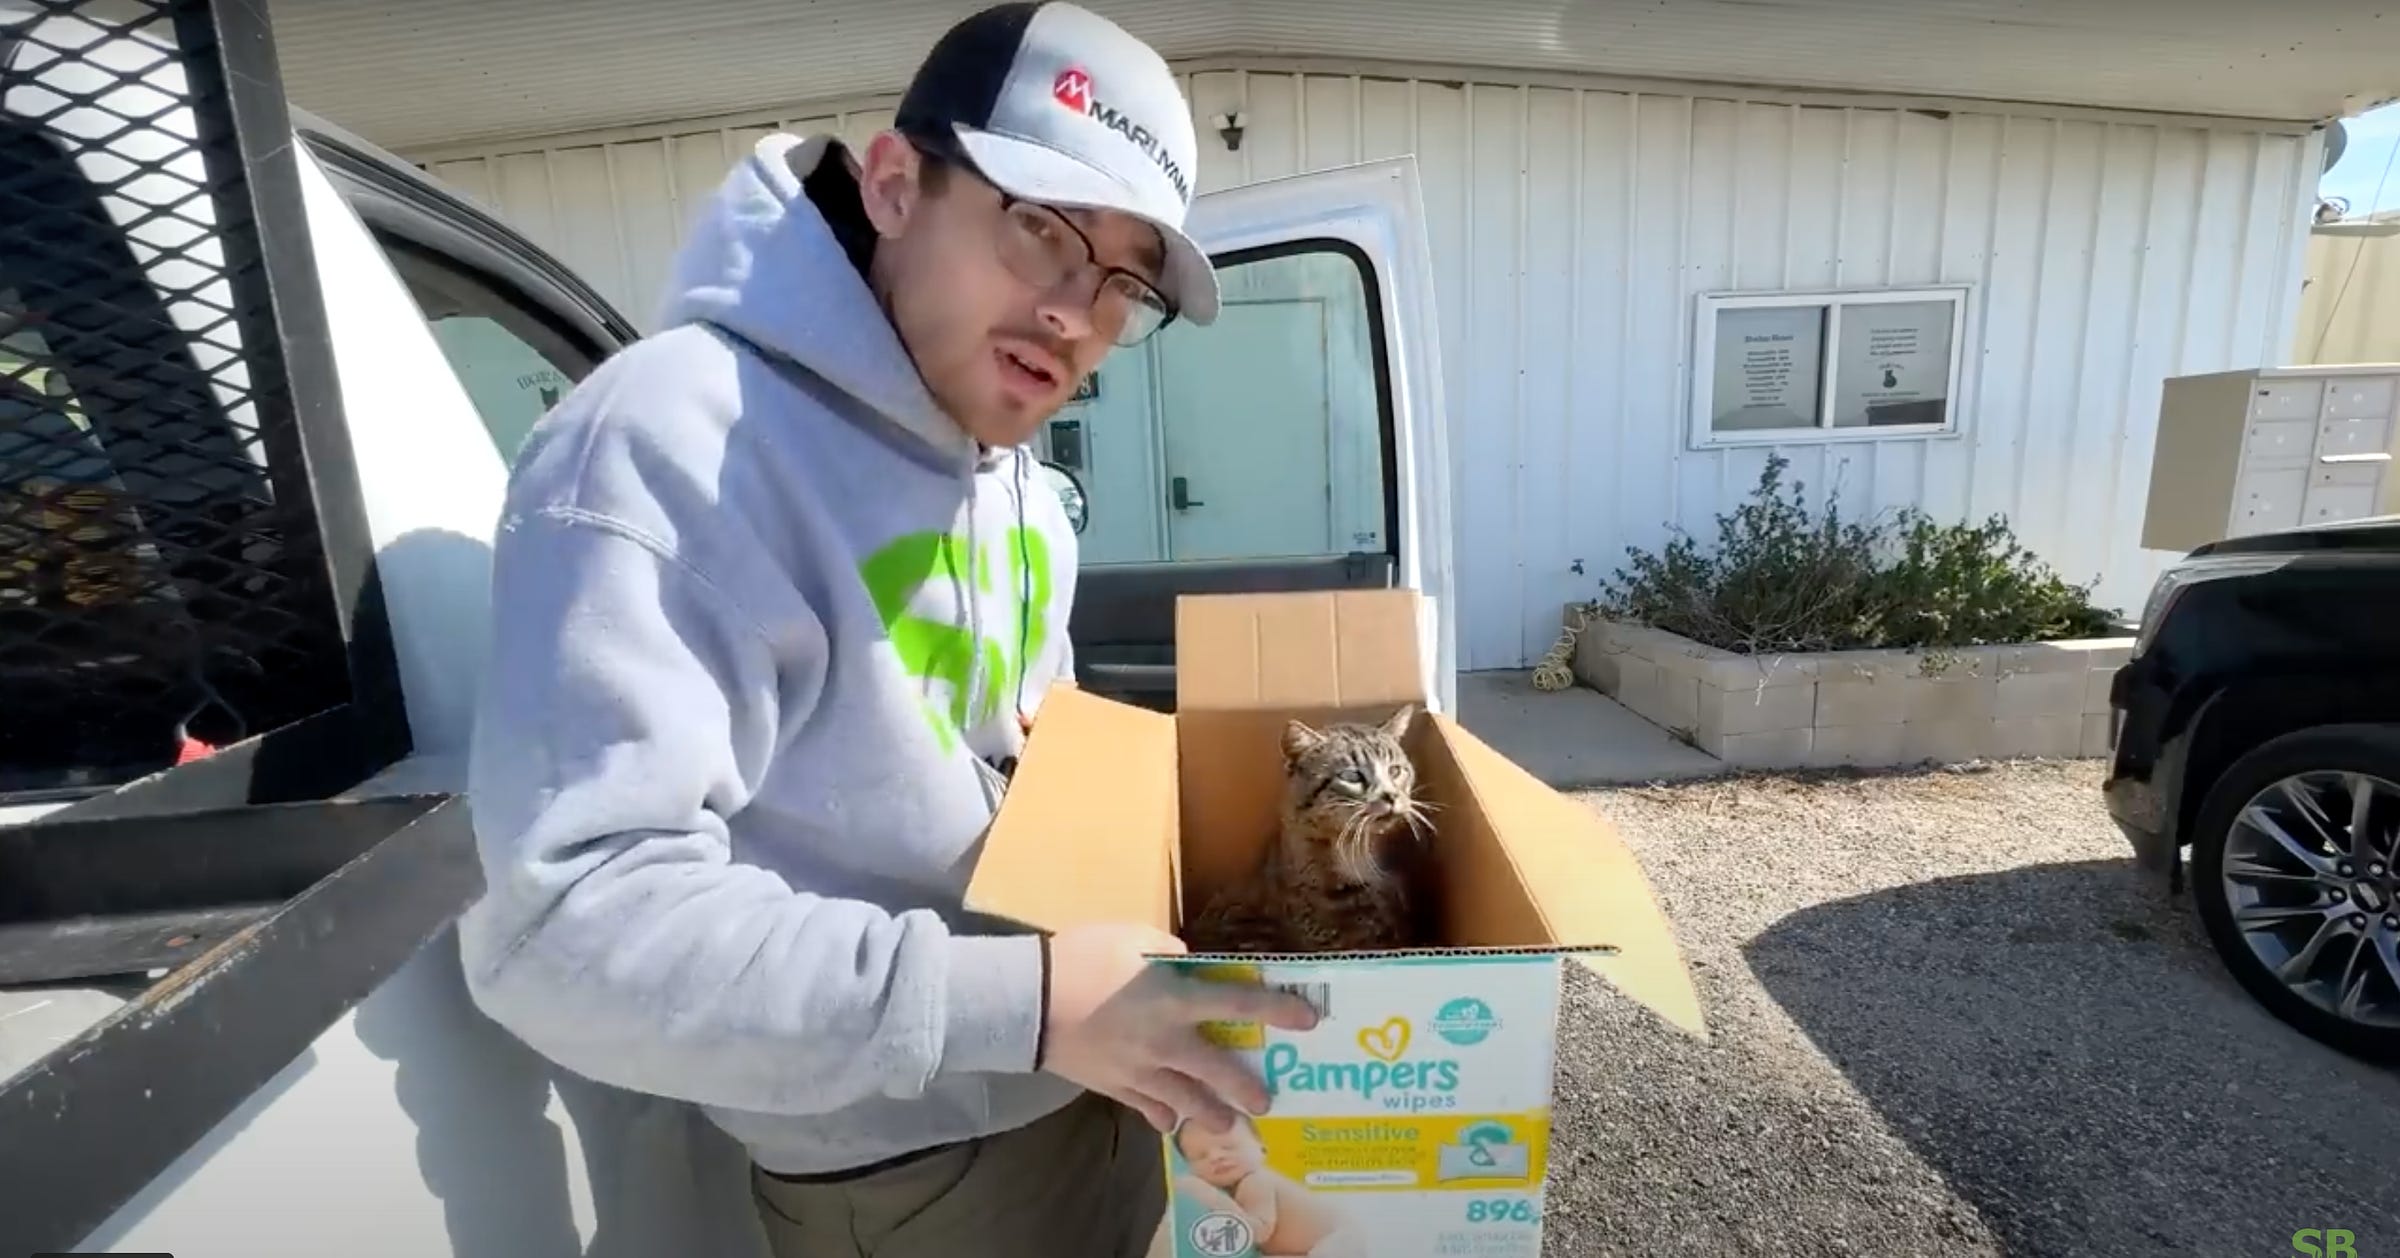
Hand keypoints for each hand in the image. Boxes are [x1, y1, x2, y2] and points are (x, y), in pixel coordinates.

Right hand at [1038, 923, 1318, 1133]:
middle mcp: (1165, 1042)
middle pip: (1217, 1071)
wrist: (1028, 1004)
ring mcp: (1139, 1070)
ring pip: (1185, 1101)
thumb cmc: (1081, 960)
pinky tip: (1168, 1122)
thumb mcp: (1130, 937)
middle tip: (1267, 1101)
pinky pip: (1145, 1106)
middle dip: (1246, 1088)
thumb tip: (1185, 964)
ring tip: (1229, 1126)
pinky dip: (1160, 1115)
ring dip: (1210, 1116)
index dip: (1275, 1009)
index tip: (1308, 1019)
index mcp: (1174, 1000)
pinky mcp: (1114, 1086)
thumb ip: (1166, 952)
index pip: (1236, 1003)